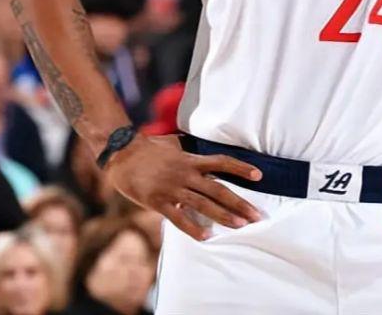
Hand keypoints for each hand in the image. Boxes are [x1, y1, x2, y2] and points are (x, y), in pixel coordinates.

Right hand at [104, 135, 263, 240]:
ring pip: (203, 204)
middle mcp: (185, 174)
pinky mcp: (158, 201)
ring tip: (240, 226)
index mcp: (190, 160)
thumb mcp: (173, 144)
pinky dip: (192, 228)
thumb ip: (188, 149)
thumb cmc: (148, 147)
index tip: (259, 175)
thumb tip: (200, 147)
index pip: (221, 162)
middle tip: (256, 215)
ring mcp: (172, 188)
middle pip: (218, 189)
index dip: (241, 168)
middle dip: (239, 203)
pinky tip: (206, 237)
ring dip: (223, 216)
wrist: (121, 154)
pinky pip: (178, 218)